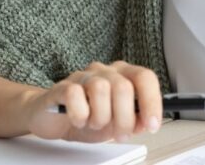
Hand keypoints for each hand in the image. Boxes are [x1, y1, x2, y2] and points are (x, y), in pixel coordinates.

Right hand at [25, 61, 162, 142]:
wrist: (52, 117)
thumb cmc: (87, 117)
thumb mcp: (116, 122)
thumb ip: (134, 120)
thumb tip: (147, 122)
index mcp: (123, 75)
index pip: (145, 77)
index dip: (152, 101)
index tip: (152, 124)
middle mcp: (105, 71)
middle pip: (124, 87)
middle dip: (124, 119)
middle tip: (119, 134)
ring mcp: (83, 76)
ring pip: (100, 90)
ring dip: (100, 117)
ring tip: (94, 124)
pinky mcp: (62, 87)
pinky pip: (74, 95)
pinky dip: (79, 114)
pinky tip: (78, 120)